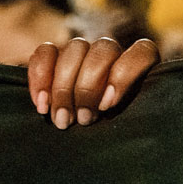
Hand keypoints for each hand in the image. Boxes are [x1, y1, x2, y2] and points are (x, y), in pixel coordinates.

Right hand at [28, 36, 159, 128]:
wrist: (82, 135)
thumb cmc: (112, 131)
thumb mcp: (127, 123)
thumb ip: (129, 111)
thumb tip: (111, 106)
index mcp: (138, 66)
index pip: (142, 52)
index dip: (124, 74)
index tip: (107, 105)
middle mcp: (111, 53)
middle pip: (104, 49)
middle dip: (88, 88)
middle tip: (82, 119)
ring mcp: (83, 51)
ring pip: (75, 47)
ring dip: (64, 87)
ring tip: (61, 119)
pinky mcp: (54, 55)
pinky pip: (45, 52)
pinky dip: (40, 77)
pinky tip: (41, 104)